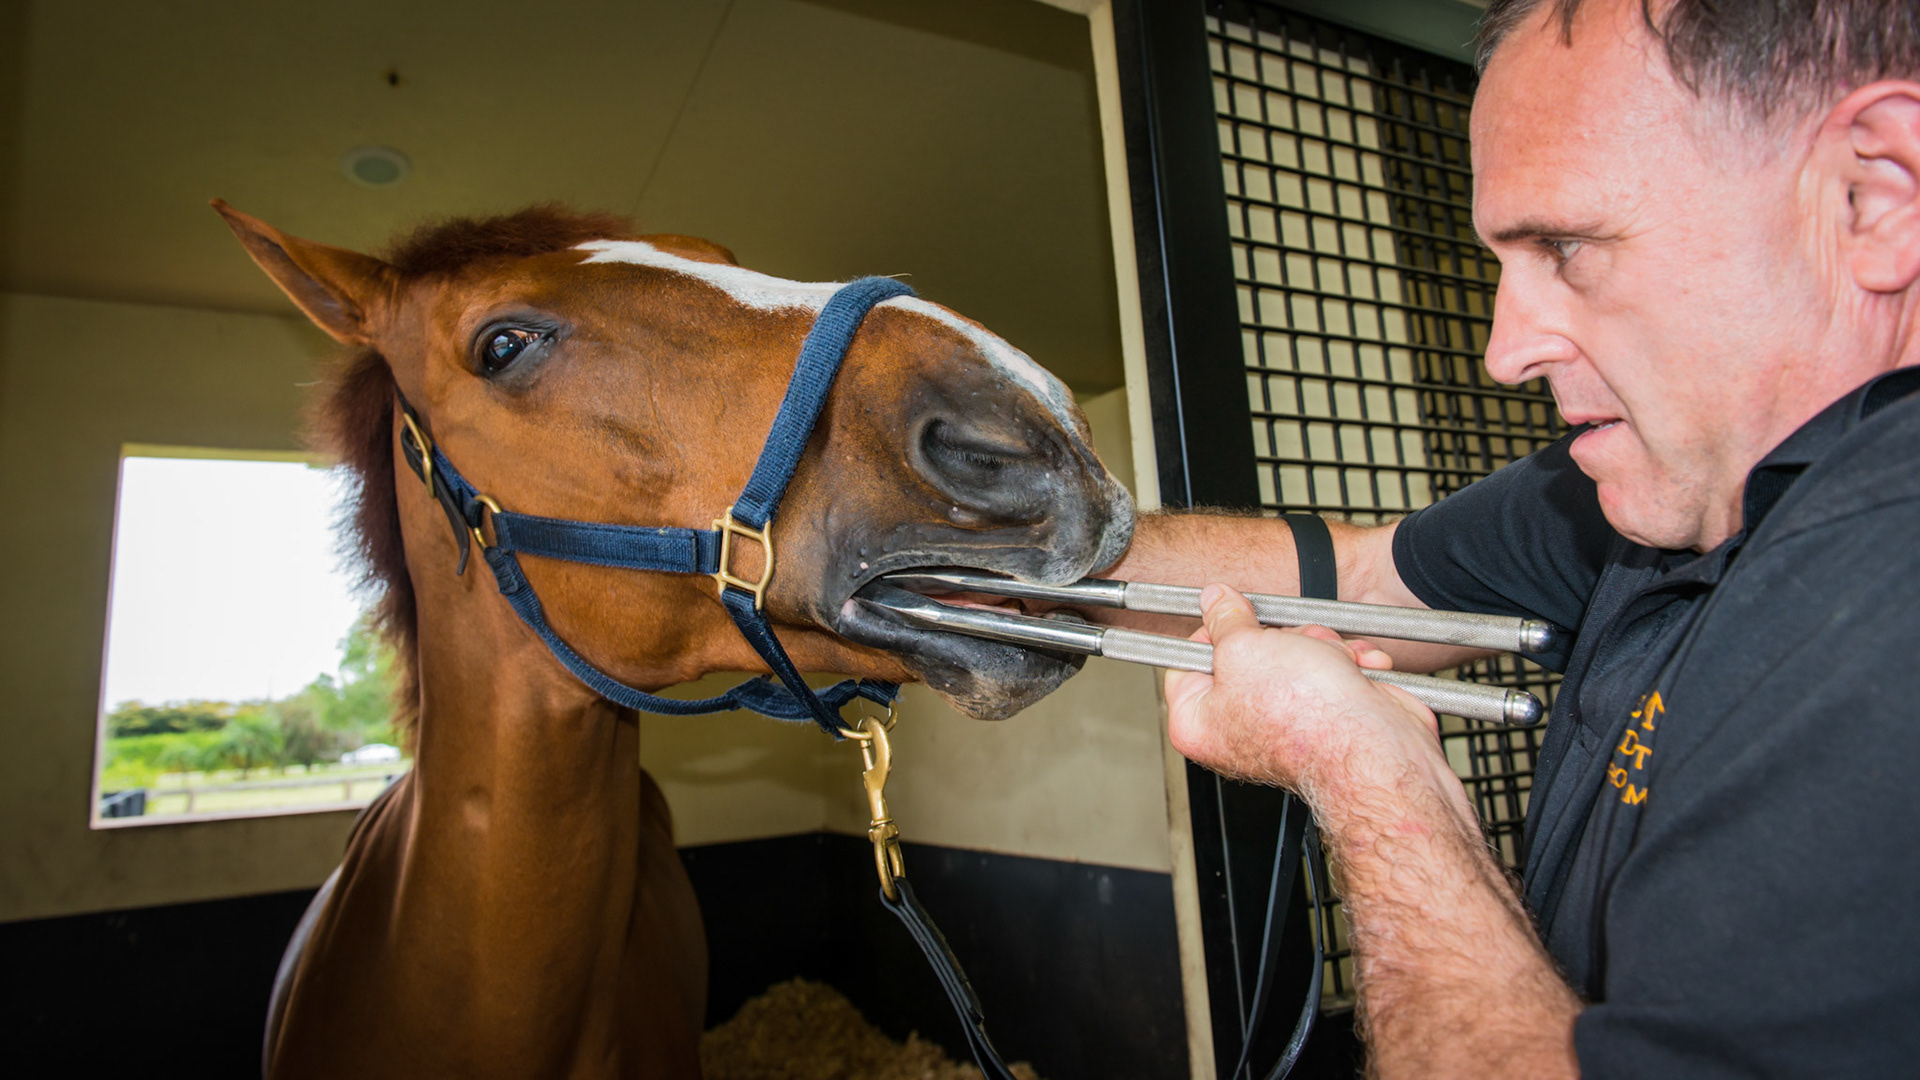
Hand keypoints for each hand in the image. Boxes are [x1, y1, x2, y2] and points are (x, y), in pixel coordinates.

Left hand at [1163, 584, 1451, 808]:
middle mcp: (1236, 729)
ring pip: (1294, 655)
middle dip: (1282, 639)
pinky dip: (1348, 666)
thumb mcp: (1245, 648)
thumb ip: (1224, 619)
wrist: (1377, 750)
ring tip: (1329, 664)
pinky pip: (1330, 671)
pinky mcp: (1326, 717)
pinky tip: (1355, 675)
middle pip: (1249, 652)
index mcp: (1198, 722)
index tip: (1233, 619)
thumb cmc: (1308, 721)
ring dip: (1321, 648)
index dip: (1214, 631)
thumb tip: (1214, 601)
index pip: (1188, 659)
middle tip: (1292, 648)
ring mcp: (1283, 724)